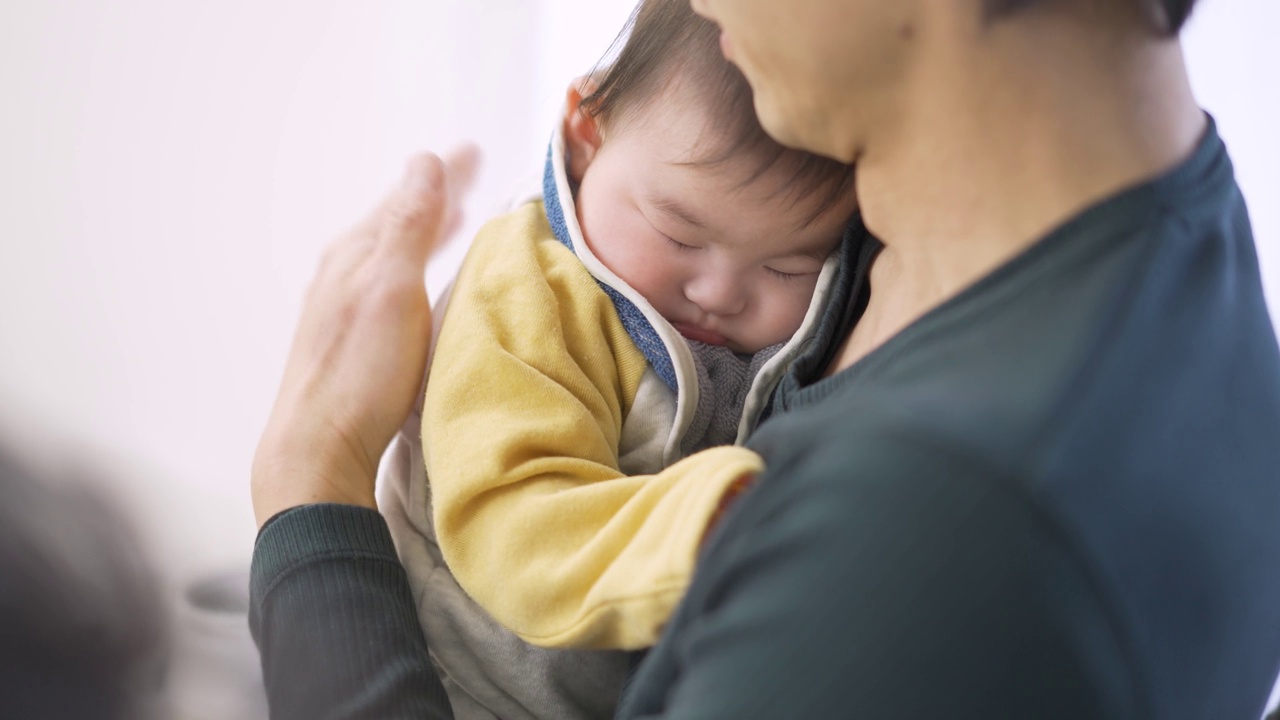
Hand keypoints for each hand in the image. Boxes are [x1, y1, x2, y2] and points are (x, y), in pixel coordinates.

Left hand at [252, 146, 480, 526]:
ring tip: (449, 217)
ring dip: (422, 228)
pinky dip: (411, 264)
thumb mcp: (392, 290)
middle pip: (396, 220)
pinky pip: (387, 281)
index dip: (446, 175)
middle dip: (434, 196)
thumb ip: (410, 225)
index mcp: (356, 253)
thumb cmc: (358, 375)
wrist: (317, 449)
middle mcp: (344, 273)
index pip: (409, 197)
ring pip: (390, 250)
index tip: (474, 152)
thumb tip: (425, 162)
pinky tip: (417, 280)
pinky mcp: (349, 339)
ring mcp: (342, 306)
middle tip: (467, 174)